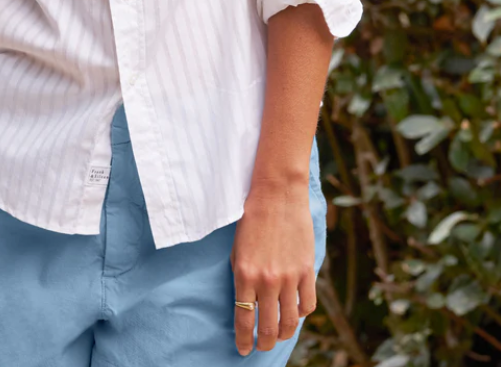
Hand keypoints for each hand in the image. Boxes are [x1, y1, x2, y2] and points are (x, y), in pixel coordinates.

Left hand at [230, 181, 316, 355]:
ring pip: (289, 322)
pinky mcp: (307, 270)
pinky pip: (307, 305)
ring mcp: (289, 277)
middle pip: (268, 327)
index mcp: (245, 274)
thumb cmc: (252, 220)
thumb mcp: (237, 250)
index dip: (243, 340)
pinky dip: (301, 314)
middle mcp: (267, 279)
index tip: (242, 350)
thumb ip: (242, 279)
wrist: (277, 195)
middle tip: (261, 346)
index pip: (244, 319)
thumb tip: (246, 305)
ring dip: (282, 334)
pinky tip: (294, 312)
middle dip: (263, 343)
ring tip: (277, 335)